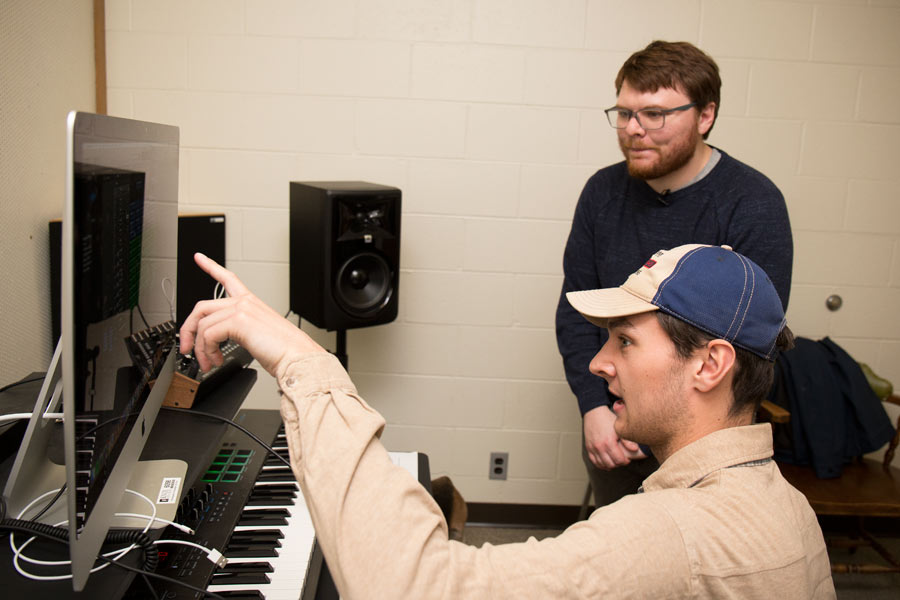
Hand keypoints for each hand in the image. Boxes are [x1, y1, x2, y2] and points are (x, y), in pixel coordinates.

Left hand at [179, 253, 325, 376]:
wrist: (297, 357)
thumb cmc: (284, 351)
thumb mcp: (257, 336)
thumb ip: (239, 332)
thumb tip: (219, 345)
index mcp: (251, 303)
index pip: (227, 278)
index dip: (210, 266)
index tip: (199, 257)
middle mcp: (245, 302)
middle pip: (202, 307)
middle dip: (188, 330)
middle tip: (187, 348)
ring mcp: (241, 309)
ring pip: (203, 324)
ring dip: (200, 348)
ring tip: (209, 362)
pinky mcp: (238, 320)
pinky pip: (208, 334)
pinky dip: (207, 351)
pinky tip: (215, 360)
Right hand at [583, 405, 645, 469]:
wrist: (594, 413)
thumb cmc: (607, 419)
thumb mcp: (619, 428)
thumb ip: (627, 440)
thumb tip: (635, 449)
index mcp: (608, 442)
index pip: (619, 460)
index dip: (625, 461)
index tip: (627, 459)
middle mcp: (599, 447)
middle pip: (611, 464)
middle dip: (618, 464)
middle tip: (622, 460)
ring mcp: (593, 448)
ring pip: (602, 464)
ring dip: (610, 465)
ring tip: (614, 461)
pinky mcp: (588, 448)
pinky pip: (594, 461)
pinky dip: (600, 464)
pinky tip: (605, 462)